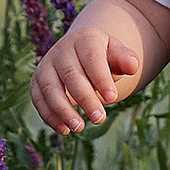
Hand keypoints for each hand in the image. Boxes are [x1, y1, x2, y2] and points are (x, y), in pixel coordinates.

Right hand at [30, 0, 147, 134]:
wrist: (79, 53)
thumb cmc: (103, 57)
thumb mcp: (116, 54)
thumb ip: (126, 59)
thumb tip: (133, 66)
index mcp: (84, 40)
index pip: (92, 59)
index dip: (101, 78)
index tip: (112, 98)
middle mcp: (61, 51)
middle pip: (71, 76)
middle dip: (85, 99)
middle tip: (99, 119)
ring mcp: (46, 66)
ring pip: (51, 89)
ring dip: (63, 110)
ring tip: (79, 128)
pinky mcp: (36, 81)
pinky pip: (39, 100)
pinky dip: (50, 116)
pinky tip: (64, 130)